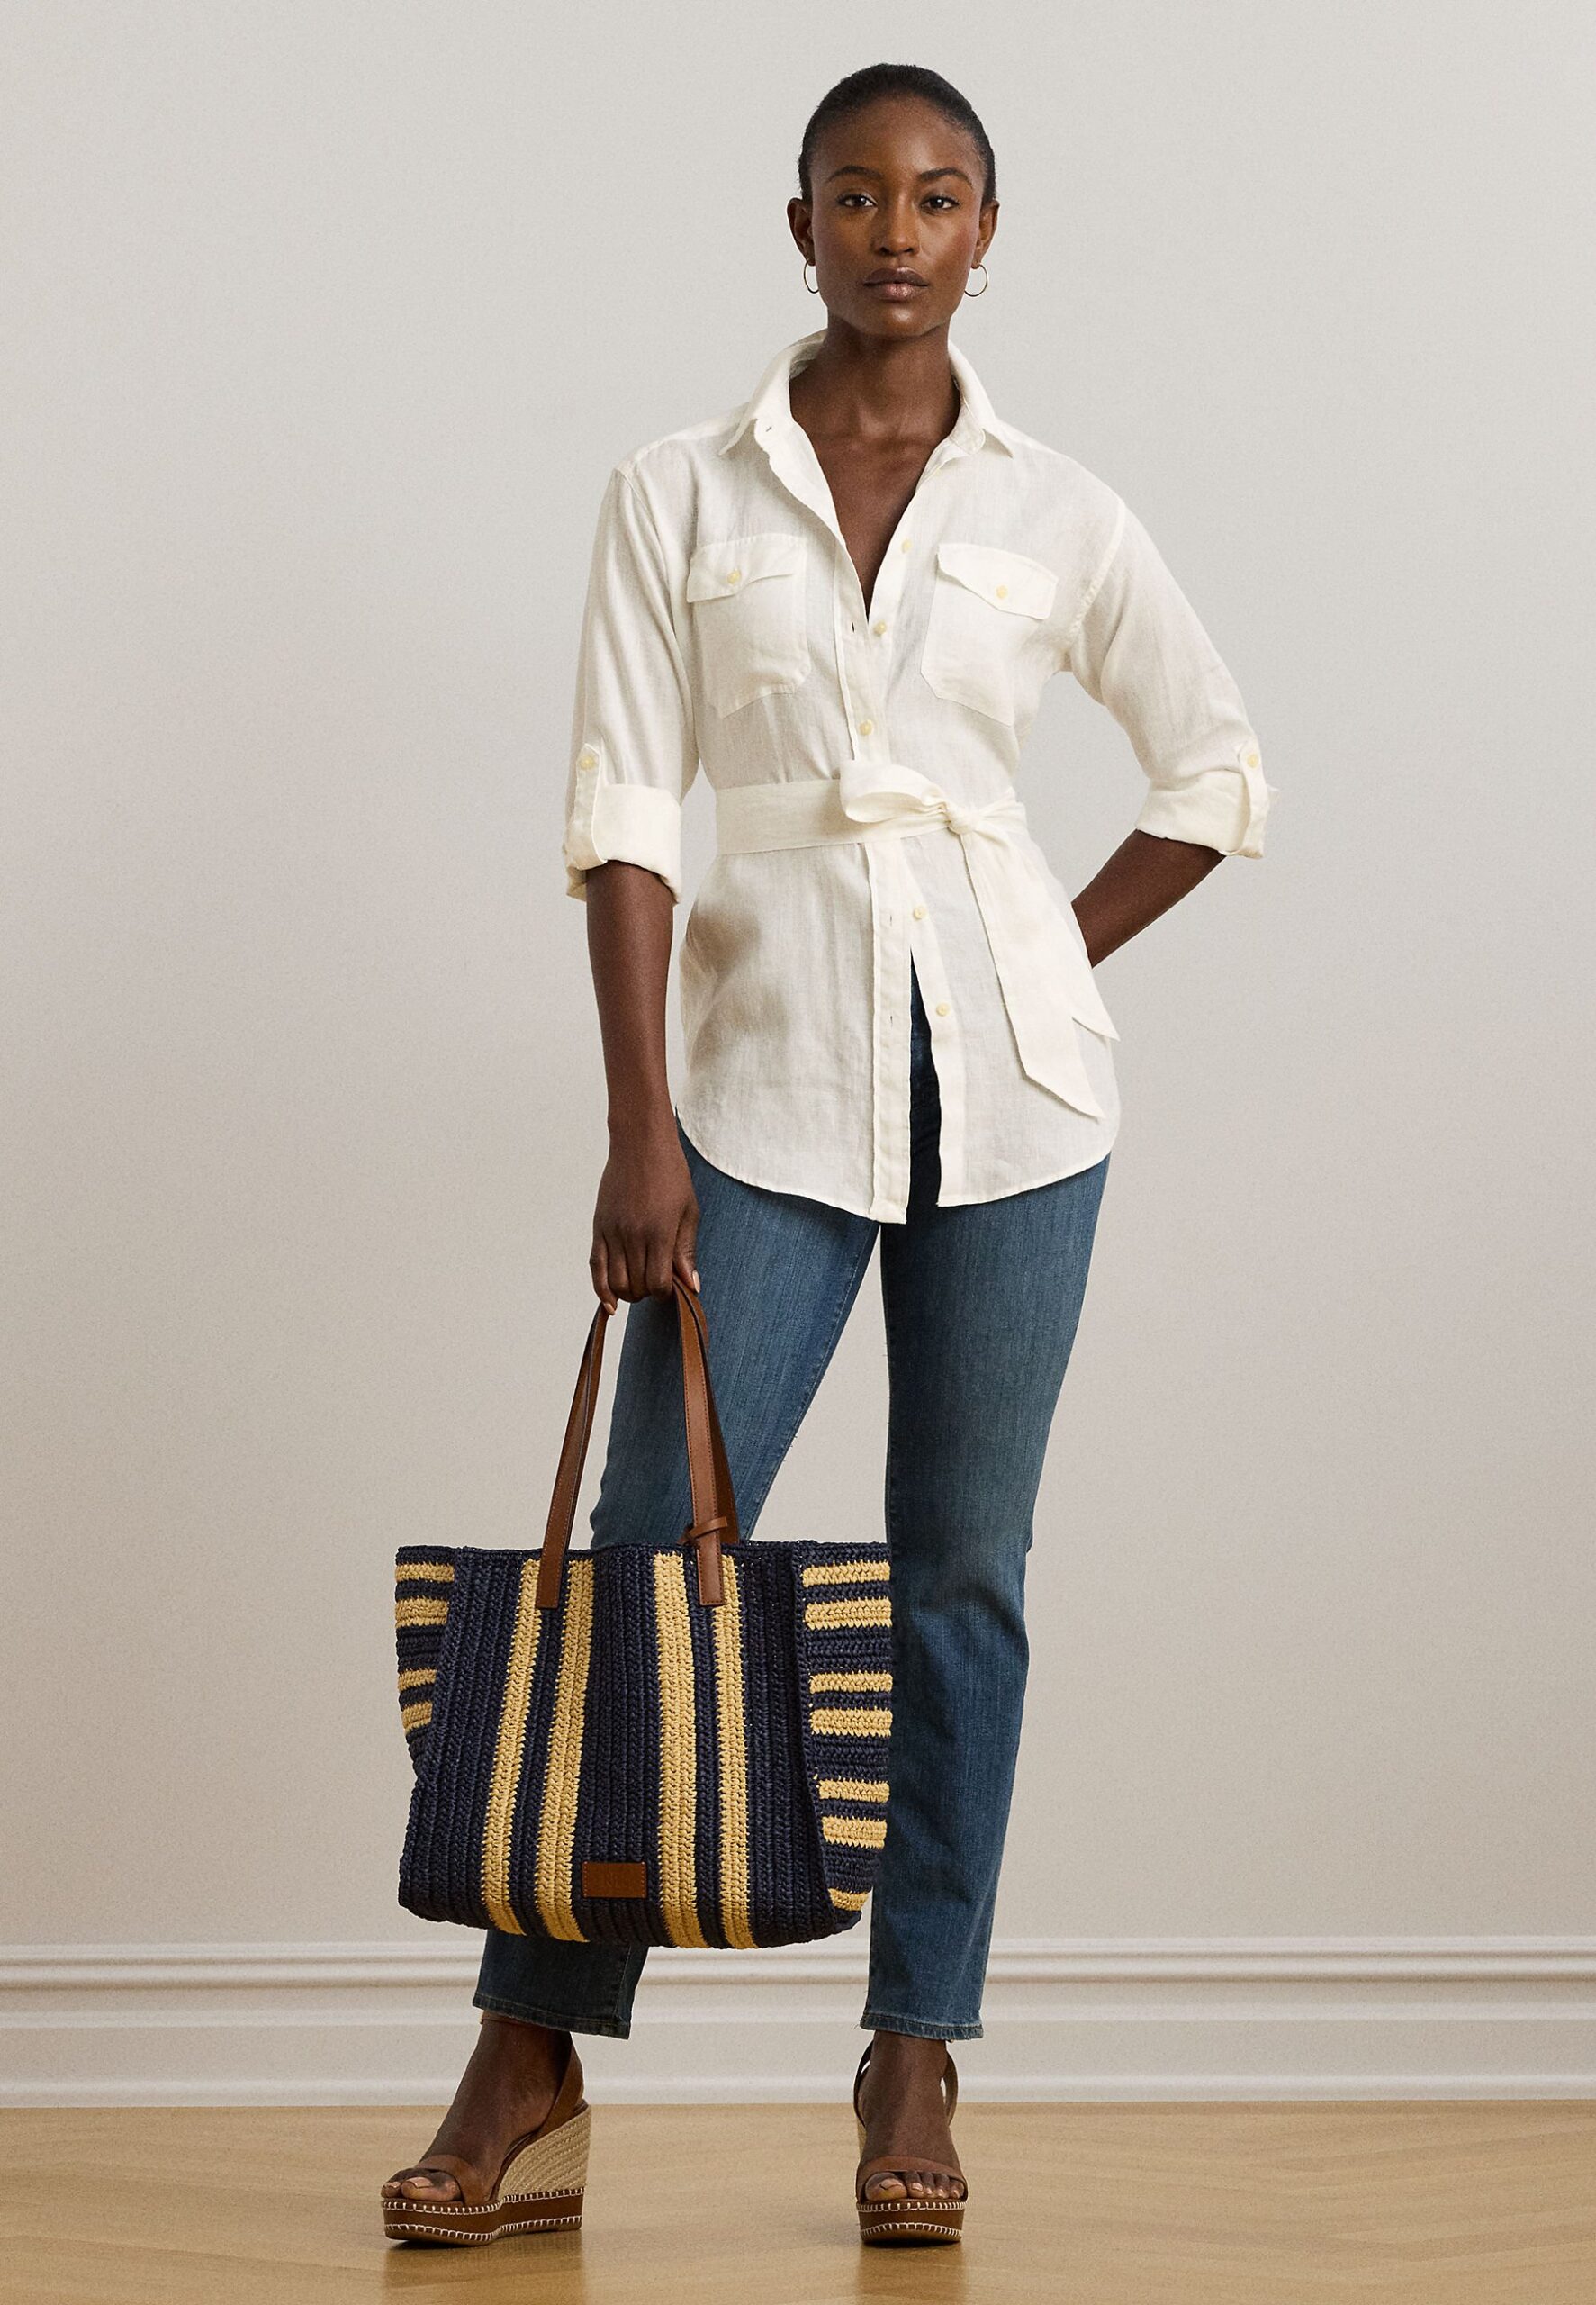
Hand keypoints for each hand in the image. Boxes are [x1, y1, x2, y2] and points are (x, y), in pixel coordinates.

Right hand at [590, 1129, 699, 1311]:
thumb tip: (691, 1285)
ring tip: (640, 1285)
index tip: (673, 1285)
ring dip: (629, 1293)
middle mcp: (633, 1235)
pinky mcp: (599, 1227)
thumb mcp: (689, 1211)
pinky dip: (601, 1289)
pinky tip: (611, 1303)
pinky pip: (596, 1267)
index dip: (666, 1292)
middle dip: (649, 1292)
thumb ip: (686, 1250)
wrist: (640, 1144)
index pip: (658, 1283)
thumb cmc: (671, 1174)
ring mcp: (613, 1232)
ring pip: (615, 1282)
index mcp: (659, 1232)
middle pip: (636, 1285)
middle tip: (658, 1281)